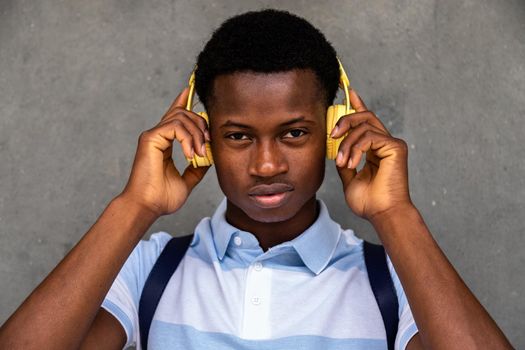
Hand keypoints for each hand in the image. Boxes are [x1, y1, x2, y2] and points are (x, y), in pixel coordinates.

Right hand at [119, 87, 210, 216]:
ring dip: (197, 134)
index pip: (174, 116)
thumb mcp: (187, 180)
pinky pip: (175, 126)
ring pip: (181, 117)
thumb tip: (209, 157)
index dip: (182, 101)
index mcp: (163, 143)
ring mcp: (152, 136)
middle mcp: (157, 136)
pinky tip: (190, 154)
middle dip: (201, 124)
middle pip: (183, 113)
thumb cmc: (162, 197)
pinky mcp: (150, 138)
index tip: (190, 90)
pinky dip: (187, 139)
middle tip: (207, 145)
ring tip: (200, 153)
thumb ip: (197, 167)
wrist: (147, 207)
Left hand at [331, 89, 412, 220]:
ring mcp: (392, 144)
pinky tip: (351, 163)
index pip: (366, 122)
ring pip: (364, 126)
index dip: (358, 105)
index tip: (349, 92)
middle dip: (345, 121)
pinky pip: (369, 136)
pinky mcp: (395, 147)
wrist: (382, 214)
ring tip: (342, 162)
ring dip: (347, 143)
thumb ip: (345, 160)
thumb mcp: (349, 178)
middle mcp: (385, 143)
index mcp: (375, 149)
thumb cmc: (369, 202)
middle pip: (364, 117)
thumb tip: (336, 149)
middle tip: (332, 134)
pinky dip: (356, 148)